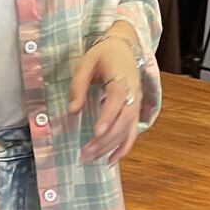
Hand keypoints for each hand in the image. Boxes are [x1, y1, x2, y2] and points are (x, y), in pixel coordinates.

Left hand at [69, 34, 140, 165]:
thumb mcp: (86, 64)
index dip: (108, 117)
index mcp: (121, 79)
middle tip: (85, 153)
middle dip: (105, 139)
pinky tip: (111, 161)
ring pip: (127, 130)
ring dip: (110, 146)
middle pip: (123, 120)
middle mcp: (133, 94)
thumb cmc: (103, 55)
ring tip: (90, 157)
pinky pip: (132, 133)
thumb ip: (78, 86)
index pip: (117, 100)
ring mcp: (136, 104)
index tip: (96, 132)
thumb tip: (72, 110)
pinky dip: (123, 148)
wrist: (125, 48)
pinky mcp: (135, 111)